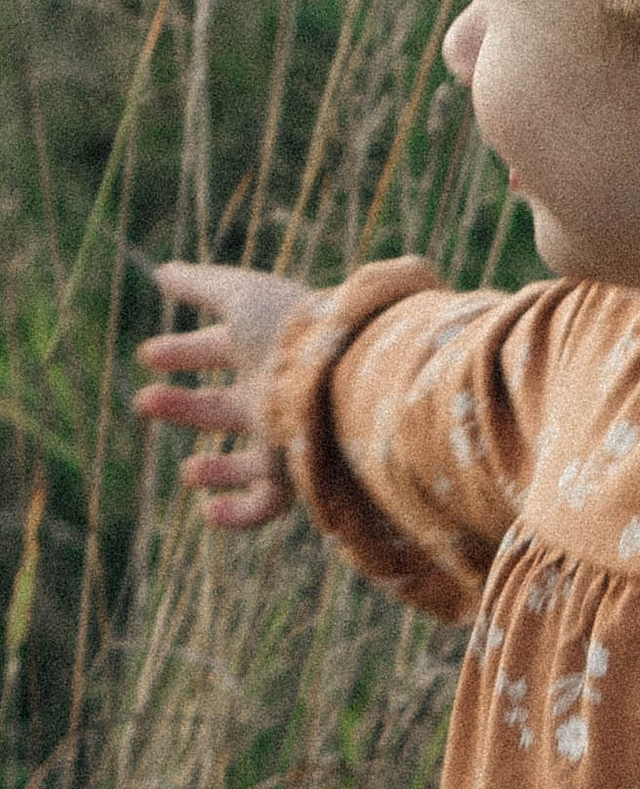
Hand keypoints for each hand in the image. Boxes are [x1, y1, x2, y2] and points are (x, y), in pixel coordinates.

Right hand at [135, 260, 319, 529]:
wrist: (345, 374)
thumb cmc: (293, 333)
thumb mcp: (240, 298)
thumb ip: (200, 285)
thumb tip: (162, 272)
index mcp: (267, 350)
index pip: (220, 352)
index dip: (184, 352)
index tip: (149, 354)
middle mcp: (279, 396)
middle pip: (227, 407)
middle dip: (184, 406)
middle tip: (145, 401)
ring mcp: (288, 435)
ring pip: (250, 460)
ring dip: (215, 469)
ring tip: (190, 470)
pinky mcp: (296, 471)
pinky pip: (269, 503)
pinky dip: (239, 515)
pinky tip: (208, 512)